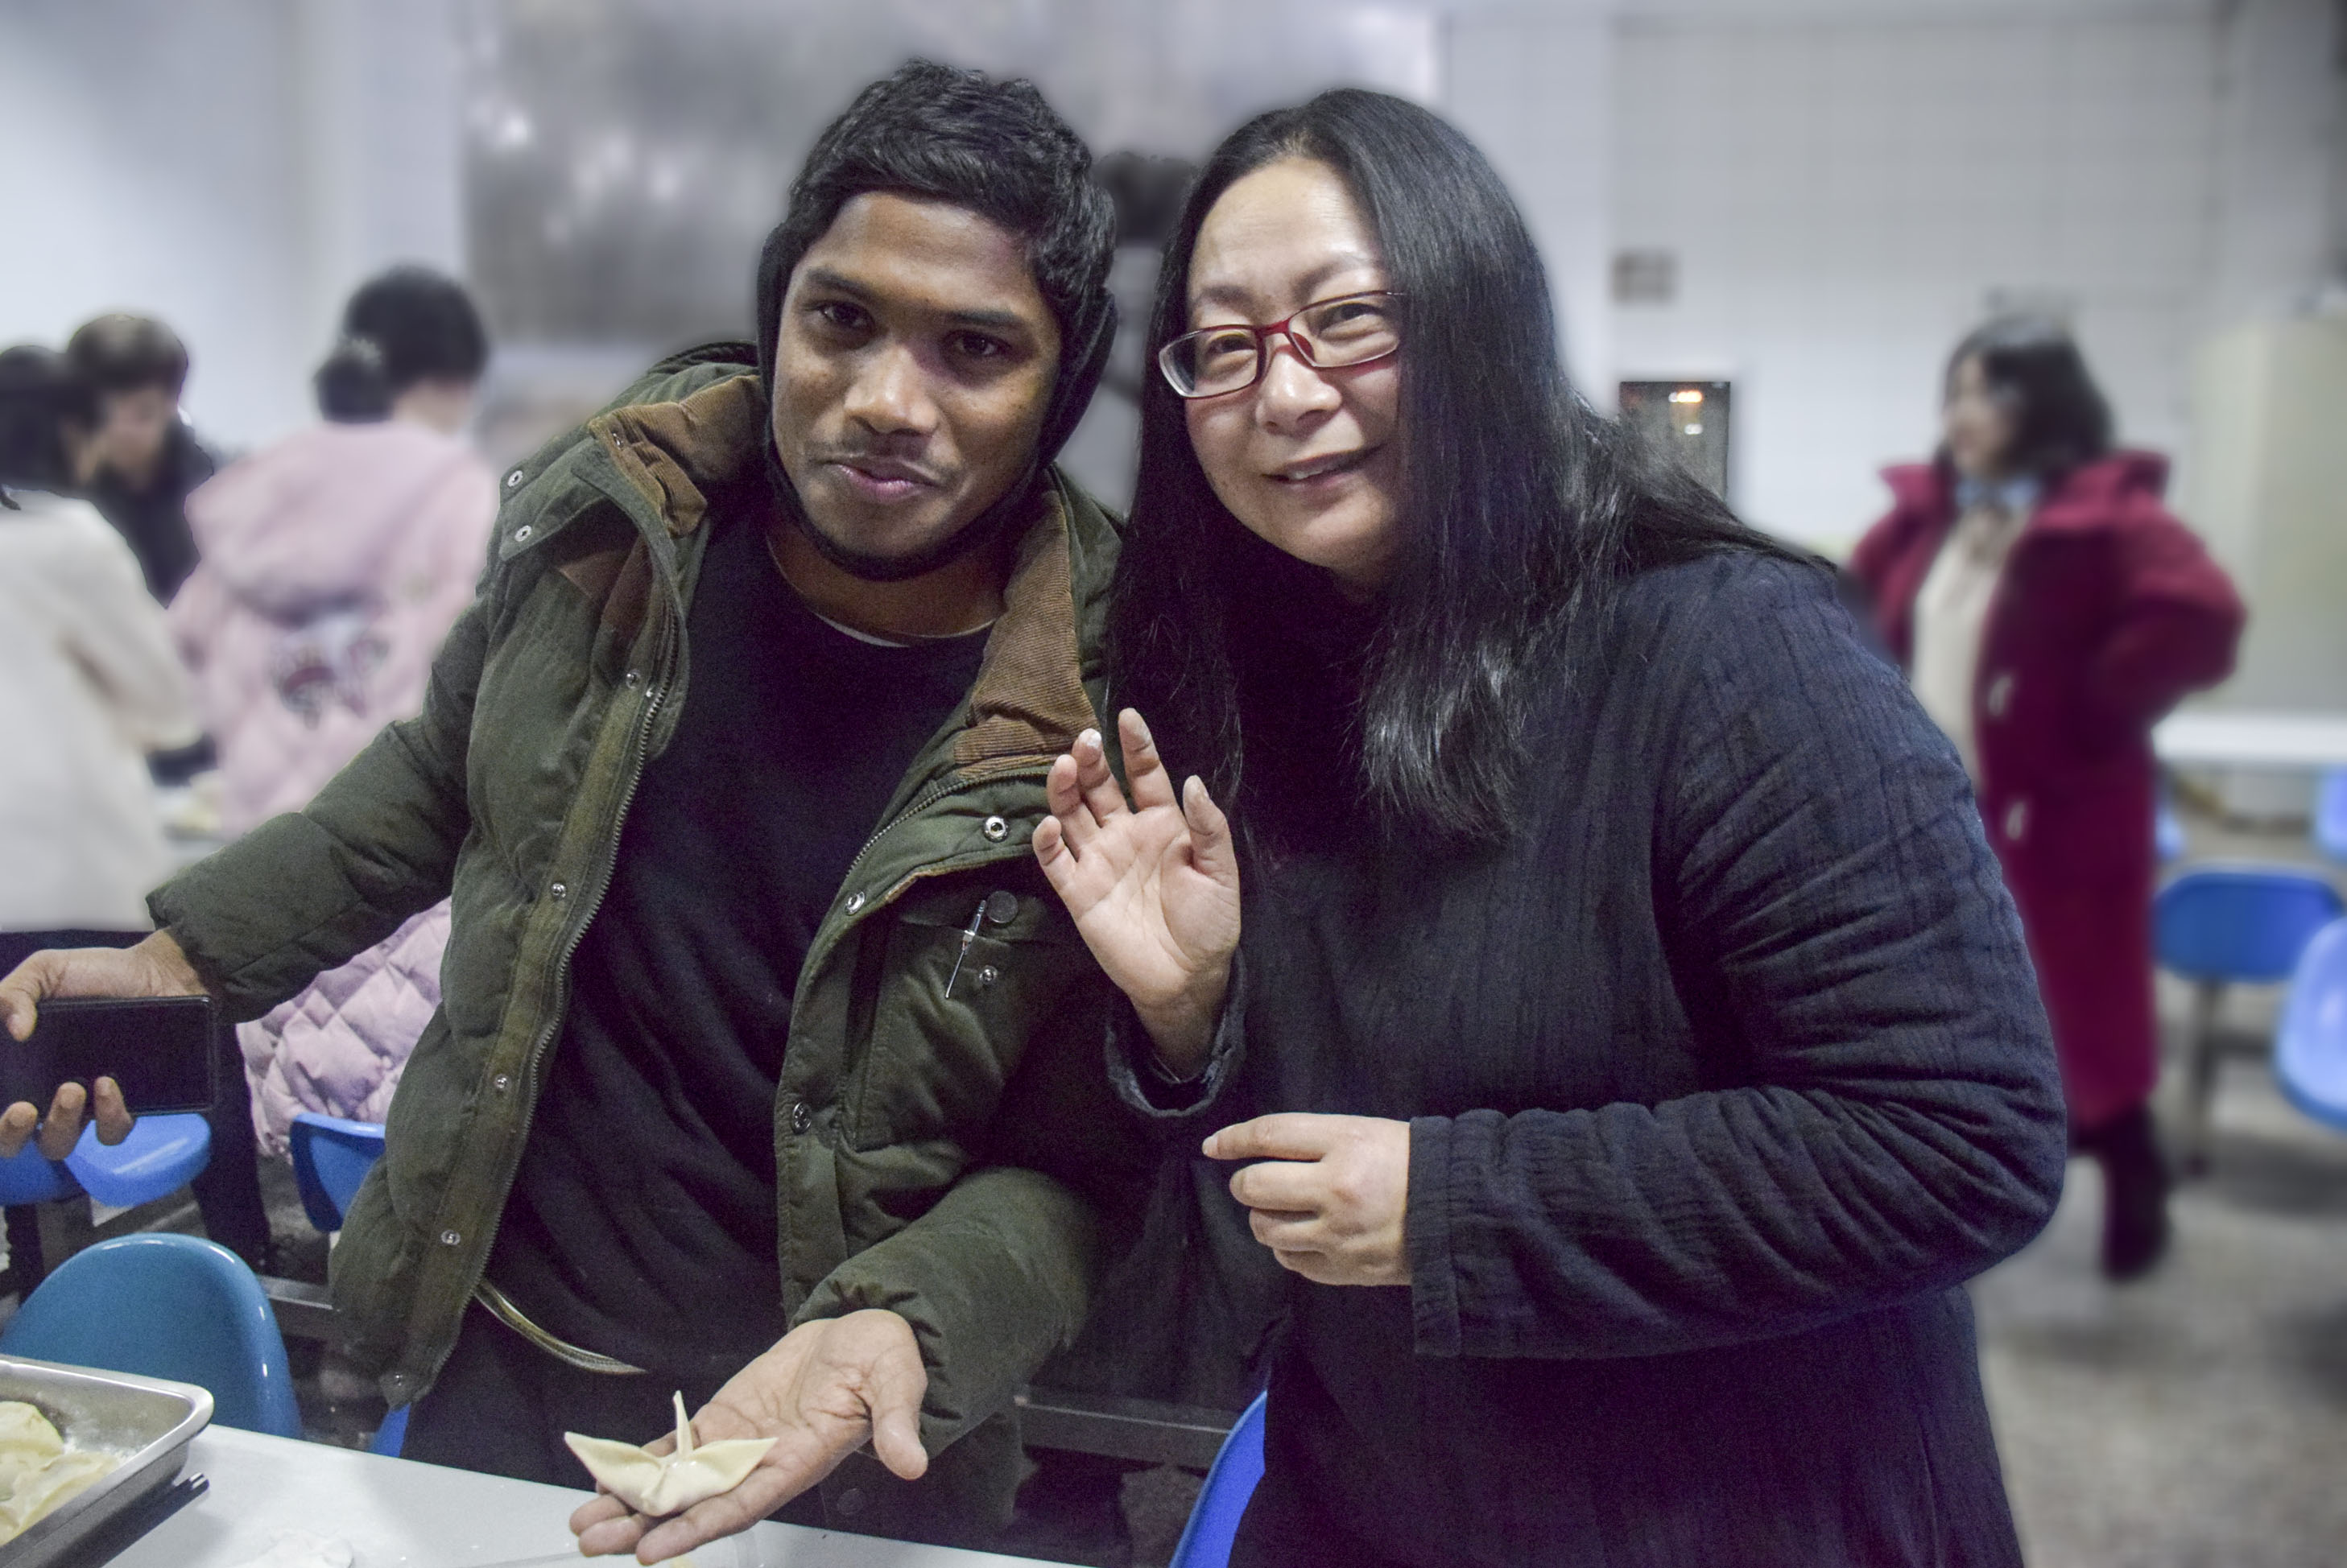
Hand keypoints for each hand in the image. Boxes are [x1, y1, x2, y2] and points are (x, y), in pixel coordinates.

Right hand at [0, 932, 205, 1158]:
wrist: (159, 974)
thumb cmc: (97, 974)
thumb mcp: (47, 970)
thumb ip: (15, 992)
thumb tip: (14, 1030)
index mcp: (21, 1066)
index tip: (3, 1101)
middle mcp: (45, 1090)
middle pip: (14, 1139)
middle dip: (10, 1134)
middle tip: (23, 1111)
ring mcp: (85, 1102)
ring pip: (60, 1142)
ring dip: (59, 1124)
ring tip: (72, 1089)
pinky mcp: (125, 1105)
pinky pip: (112, 1131)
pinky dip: (107, 1115)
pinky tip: (109, 1086)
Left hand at [570, 1308, 928, 1562]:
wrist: (865, 1332)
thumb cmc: (883, 1359)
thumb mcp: (896, 1384)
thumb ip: (896, 1424)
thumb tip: (912, 1463)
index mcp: (799, 1462)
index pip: (741, 1506)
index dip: (696, 1529)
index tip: (652, 1550)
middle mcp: (760, 1464)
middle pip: (695, 1505)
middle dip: (642, 1527)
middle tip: (592, 1540)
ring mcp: (737, 1444)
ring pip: (677, 1482)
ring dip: (629, 1503)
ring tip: (583, 1521)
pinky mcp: (723, 1419)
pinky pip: (676, 1447)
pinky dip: (639, 1464)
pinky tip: (604, 1477)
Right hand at [1031, 708, 1239, 1074]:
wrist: (1187, 978)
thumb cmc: (1210, 923)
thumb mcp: (1221, 872)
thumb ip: (1208, 827)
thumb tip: (1193, 781)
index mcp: (1163, 825)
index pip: (1144, 775)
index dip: (1137, 747)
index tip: (1127, 718)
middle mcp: (1125, 835)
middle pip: (1100, 788)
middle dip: (1092, 761)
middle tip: (1085, 741)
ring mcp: (1099, 862)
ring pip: (1073, 815)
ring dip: (1065, 790)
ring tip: (1065, 767)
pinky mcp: (1079, 893)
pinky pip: (1056, 862)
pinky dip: (1047, 842)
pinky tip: (1050, 824)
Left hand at [1207, 1114, 1412, 1287]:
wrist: (1460, 1215)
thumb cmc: (1411, 1164)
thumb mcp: (1367, 1133)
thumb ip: (1315, 1140)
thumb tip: (1258, 1147)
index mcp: (1345, 1144)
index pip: (1269, 1136)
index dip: (1233, 1138)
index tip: (1213, 1145)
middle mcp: (1335, 1189)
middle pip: (1256, 1186)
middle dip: (1245, 1183)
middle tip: (1254, 1182)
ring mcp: (1337, 1235)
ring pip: (1266, 1228)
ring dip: (1263, 1217)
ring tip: (1281, 1210)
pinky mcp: (1342, 1270)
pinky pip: (1290, 1260)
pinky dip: (1287, 1247)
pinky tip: (1304, 1236)